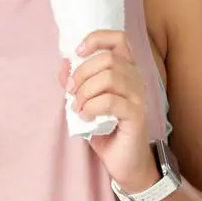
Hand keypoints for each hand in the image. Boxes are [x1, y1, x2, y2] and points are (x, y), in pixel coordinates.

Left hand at [58, 30, 159, 192]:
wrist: (124, 162)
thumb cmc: (106, 130)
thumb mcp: (85, 102)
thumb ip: (74, 82)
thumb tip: (63, 64)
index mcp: (126, 69)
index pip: (118, 38)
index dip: (96, 38)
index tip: (77, 52)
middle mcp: (136, 78)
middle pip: (107, 59)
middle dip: (82, 74)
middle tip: (71, 93)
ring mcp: (139, 96)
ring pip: (109, 78)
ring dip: (85, 92)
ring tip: (78, 107)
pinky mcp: (136, 114)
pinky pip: (110, 101)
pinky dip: (91, 107)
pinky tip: (85, 117)